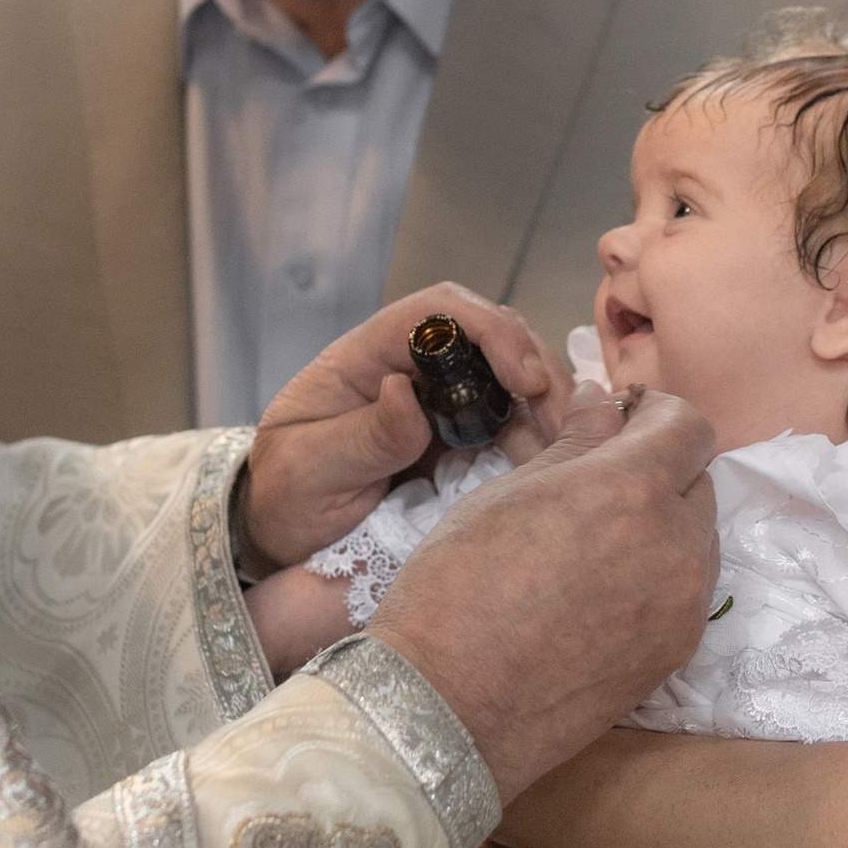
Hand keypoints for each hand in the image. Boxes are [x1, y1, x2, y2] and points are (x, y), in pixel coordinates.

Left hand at [239, 284, 566, 572]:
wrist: (284, 537)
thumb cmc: (284, 496)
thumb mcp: (309, 470)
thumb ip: (361, 436)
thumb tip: (404, 391)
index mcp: (366, 356)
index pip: (438, 310)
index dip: (490, 330)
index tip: (523, 379)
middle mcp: (409, 366)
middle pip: (489, 335)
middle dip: (533, 368)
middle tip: (562, 422)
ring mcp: (436, 400)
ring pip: (508, 377)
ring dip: (543, 405)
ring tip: (564, 448)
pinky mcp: (456, 436)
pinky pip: (507, 422)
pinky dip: (535, 436)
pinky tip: (548, 463)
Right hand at [368, 383, 717, 800]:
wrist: (448, 705)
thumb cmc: (456, 587)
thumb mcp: (508, 493)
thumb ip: (575, 443)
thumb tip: (603, 403)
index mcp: (632, 489)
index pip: (689, 427)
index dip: (659, 414)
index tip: (626, 420)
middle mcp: (676, 545)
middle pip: (700, 482)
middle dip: (661, 469)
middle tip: (603, 481)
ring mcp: (683, 606)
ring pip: (698, 541)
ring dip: (665, 525)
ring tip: (599, 542)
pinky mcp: (675, 654)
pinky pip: (687, 593)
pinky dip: (660, 576)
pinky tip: (604, 590)